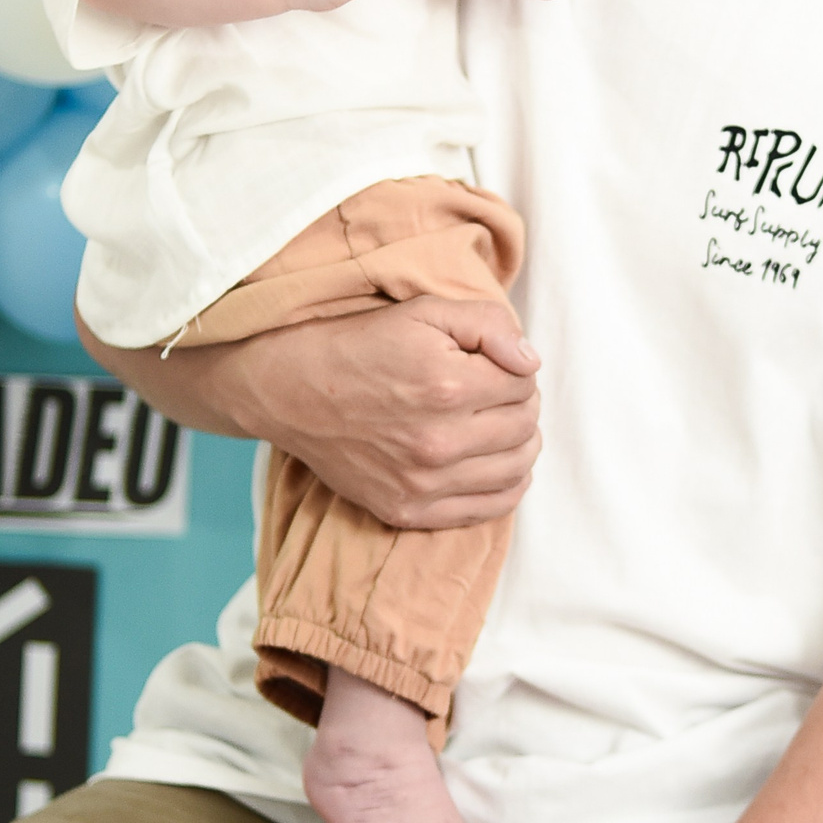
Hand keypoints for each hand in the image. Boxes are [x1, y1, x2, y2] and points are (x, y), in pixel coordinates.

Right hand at [217, 296, 541, 528]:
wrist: (291, 391)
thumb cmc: (360, 346)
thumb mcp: (423, 312)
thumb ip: (488, 325)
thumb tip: (531, 362)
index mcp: (445, 386)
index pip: (525, 384)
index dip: (516, 369)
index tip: (494, 365)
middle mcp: (437, 442)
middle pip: (524, 427)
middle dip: (521, 404)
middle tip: (498, 392)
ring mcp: (422, 483)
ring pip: (516, 470)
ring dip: (520, 444)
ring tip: (500, 425)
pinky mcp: (409, 510)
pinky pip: (489, 508)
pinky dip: (506, 486)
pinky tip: (494, 463)